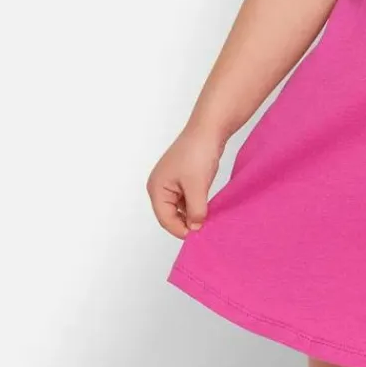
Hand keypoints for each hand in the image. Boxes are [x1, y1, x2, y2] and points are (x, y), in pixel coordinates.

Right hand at [146, 124, 225, 238]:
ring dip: (192, 214)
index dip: (181, 230)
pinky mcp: (182, 179)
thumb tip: (197, 228)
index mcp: (157, 188)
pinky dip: (196, 205)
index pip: (165, 219)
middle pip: (170, 215)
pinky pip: (186, 199)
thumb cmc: (198, 153)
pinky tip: (207, 207)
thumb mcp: (198, 187)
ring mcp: (170, 183)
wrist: (209, 129)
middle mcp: (160, 187)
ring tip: (208, 219)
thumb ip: (196, 211)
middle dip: (186, 223)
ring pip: (180, 208)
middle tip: (205, 230)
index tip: (199, 237)